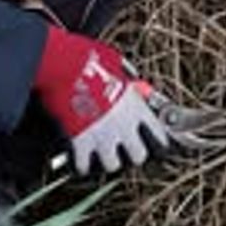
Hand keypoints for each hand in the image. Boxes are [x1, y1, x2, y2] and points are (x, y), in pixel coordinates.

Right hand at [33, 26, 171, 175]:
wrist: (68, 68)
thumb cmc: (90, 60)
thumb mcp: (116, 65)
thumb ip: (124, 77)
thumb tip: (123, 75)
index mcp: (136, 106)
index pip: (158, 134)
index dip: (158, 141)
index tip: (157, 144)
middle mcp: (124, 125)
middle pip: (138, 156)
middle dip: (132, 154)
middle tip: (126, 149)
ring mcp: (103, 136)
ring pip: (113, 165)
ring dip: (107, 160)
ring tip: (102, 154)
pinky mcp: (81, 142)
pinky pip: (84, 165)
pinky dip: (82, 164)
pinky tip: (82, 161)